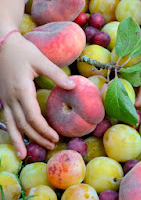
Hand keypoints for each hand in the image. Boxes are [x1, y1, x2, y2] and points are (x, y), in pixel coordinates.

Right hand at [0, 33, 74, 158]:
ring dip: (19, 140)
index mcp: (22, 90)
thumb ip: (56, 74)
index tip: (56, 137)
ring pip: (11, 125)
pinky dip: (10, 130)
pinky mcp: (2, 97)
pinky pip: (6, 118)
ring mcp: (4, 99)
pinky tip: (15, 137)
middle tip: (50, 145)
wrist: (2, 44)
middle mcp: (11, 98)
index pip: (33, 117)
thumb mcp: (41, 60)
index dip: (44, 129)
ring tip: (24, 155)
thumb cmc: (23, 51)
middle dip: (36, 137)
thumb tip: (73, 85)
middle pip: (23, 125)